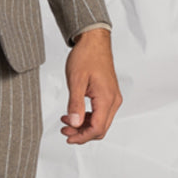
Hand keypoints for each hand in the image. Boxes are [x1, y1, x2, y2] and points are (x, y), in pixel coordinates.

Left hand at [61, 27, 121, 143]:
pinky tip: (74, 113)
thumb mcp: (76, 81)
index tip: (68, 136)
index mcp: (107, 98)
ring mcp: (112, 97)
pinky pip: (100, 113)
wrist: (94, 41)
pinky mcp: (109, 94)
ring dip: (84, 126)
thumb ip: (75, 104)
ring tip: (66, 122)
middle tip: (64, 130)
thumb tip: (74, 123)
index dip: (82, 137)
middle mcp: (113, 100)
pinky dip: (87, 117)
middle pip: (100, 128)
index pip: (97, 128)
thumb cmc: (86, 56)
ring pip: (100, 122)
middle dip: (82, 133)